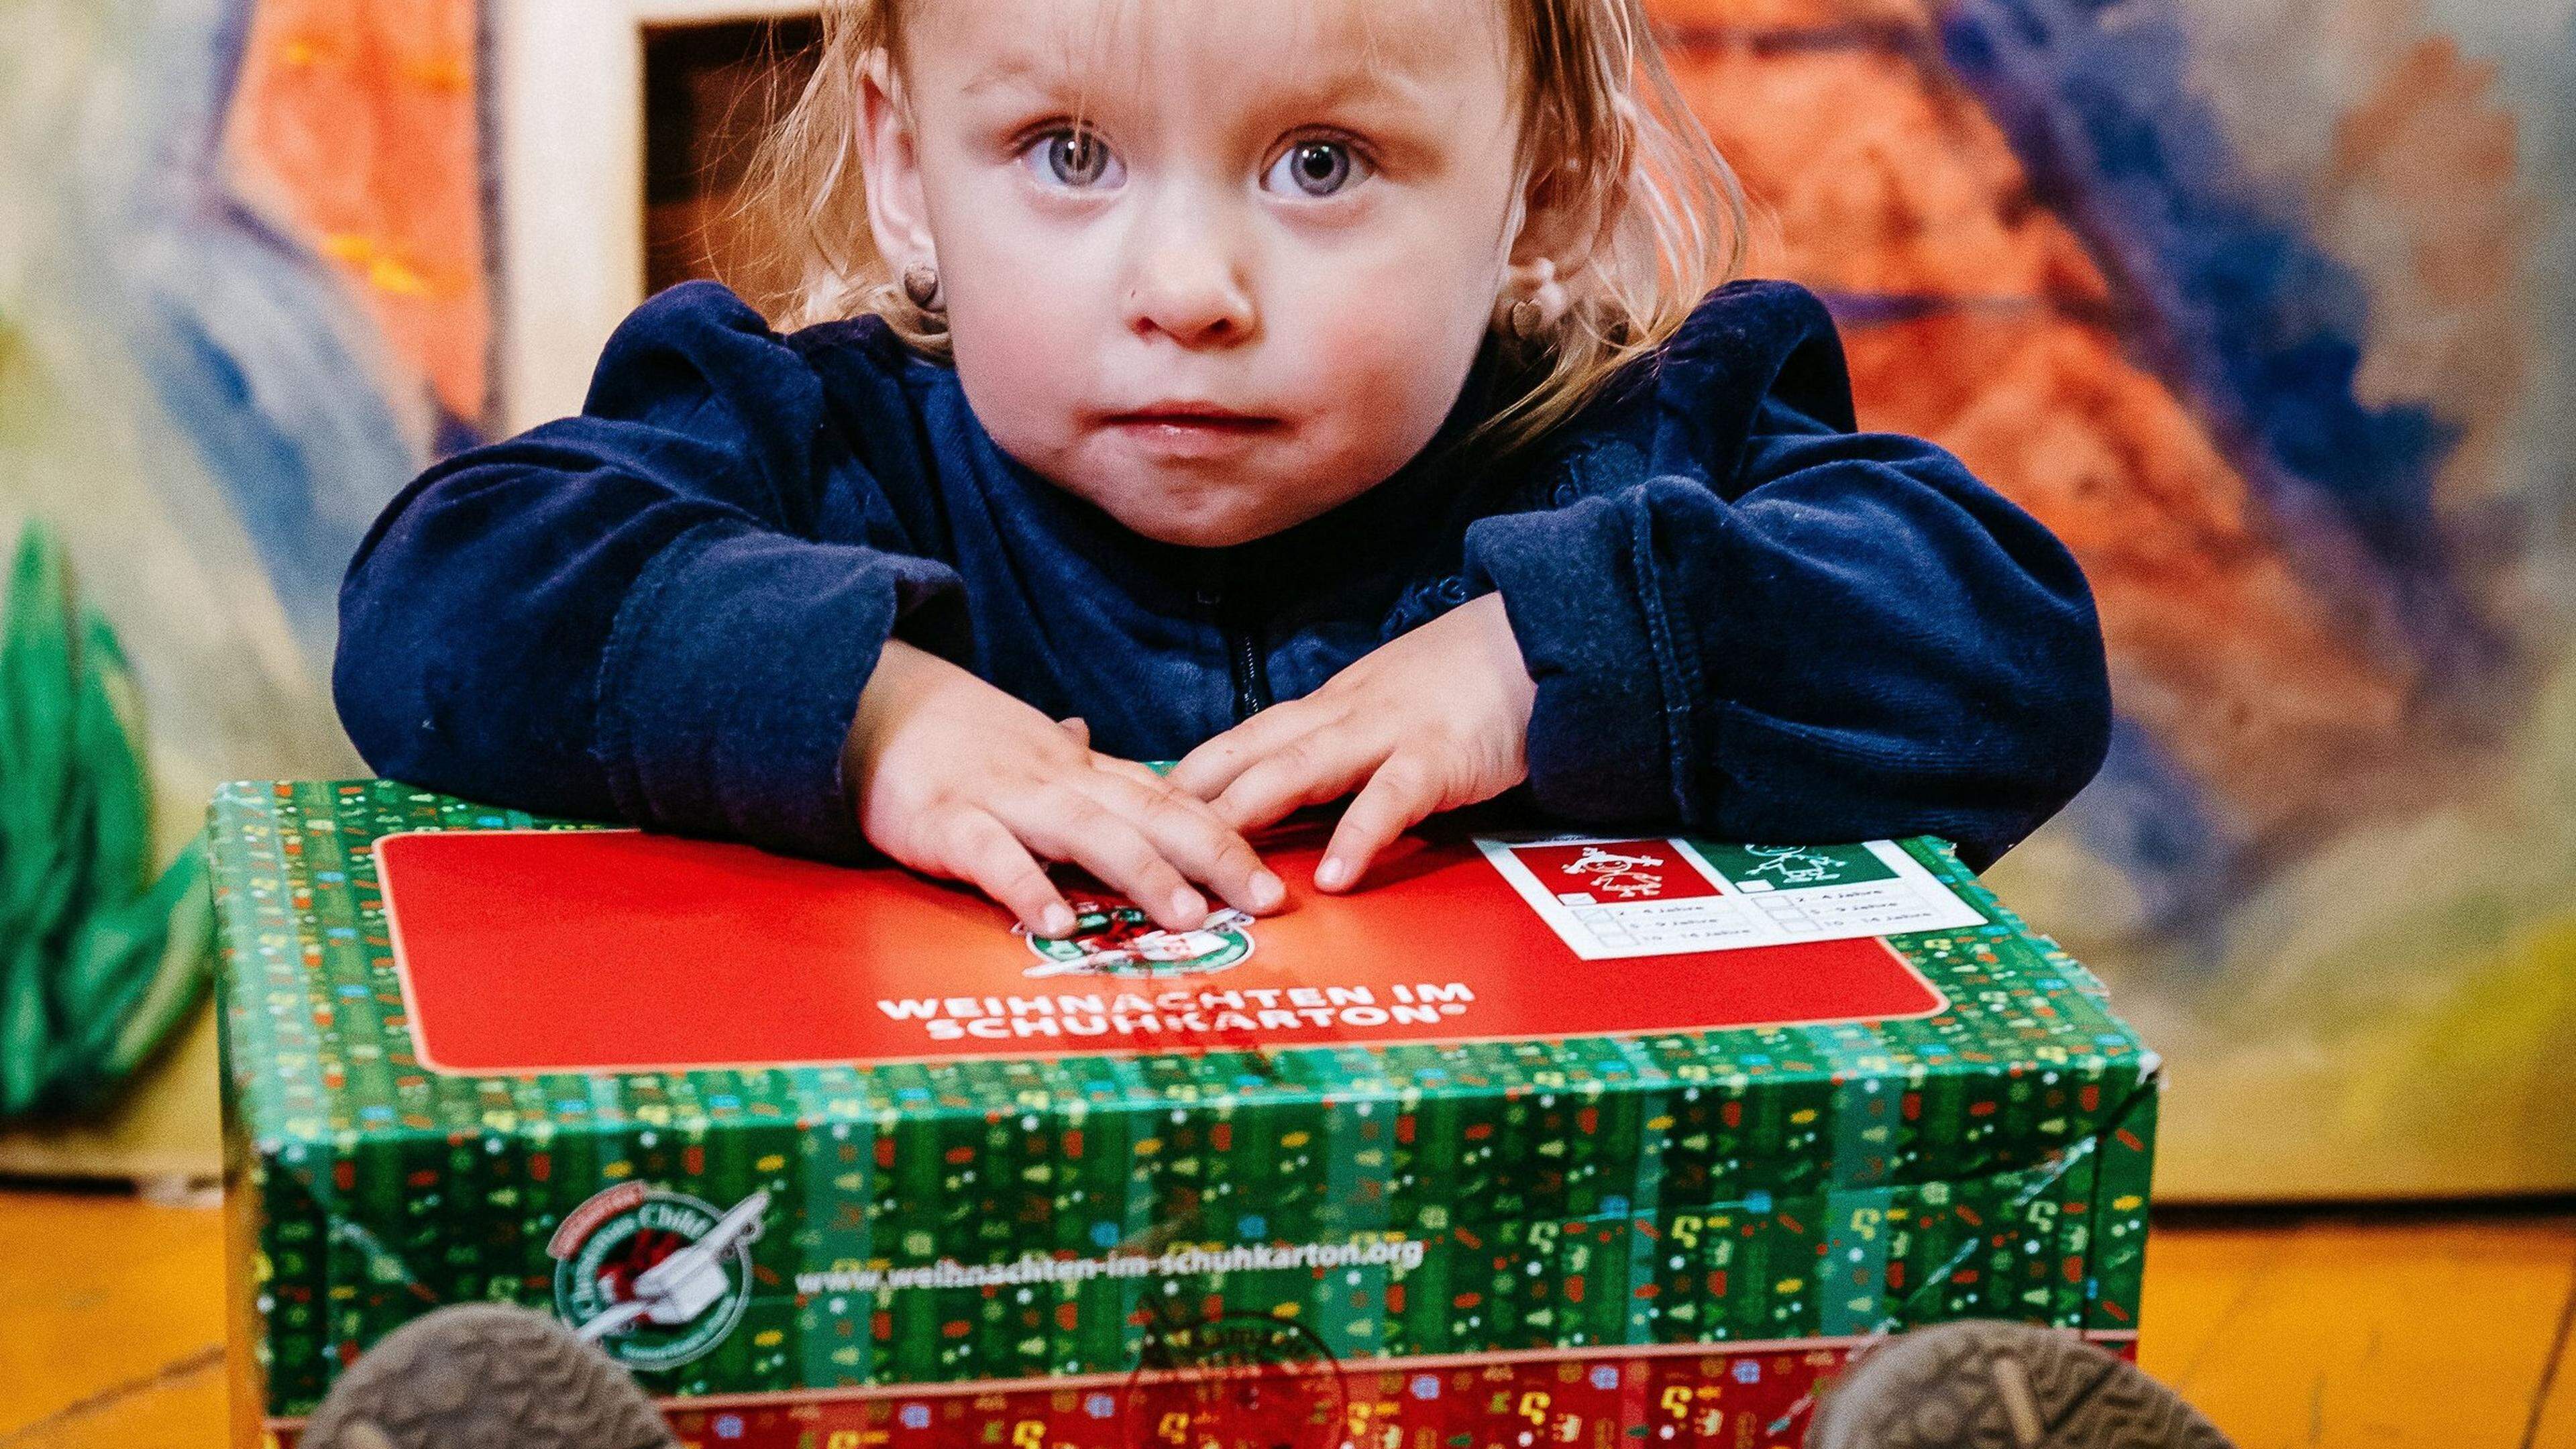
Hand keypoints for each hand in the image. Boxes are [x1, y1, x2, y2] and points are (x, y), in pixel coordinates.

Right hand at [845, 641, 1284, 934]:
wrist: (867, 703)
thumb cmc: (954, 740)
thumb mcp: (1025, 749)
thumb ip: (1067, 760)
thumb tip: (1094, 740)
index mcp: (1080, 772)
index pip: (1167, 800)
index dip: (1224, 835)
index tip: (1272, 877)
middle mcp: (1056, 781)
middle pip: (1148, 814)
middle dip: (1213, 855)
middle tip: (1266, 899)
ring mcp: (1002, 798)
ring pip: (1086, 831)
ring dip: (1142, 873)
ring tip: (1188, 916)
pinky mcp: (945, 822)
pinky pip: (992, 855)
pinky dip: (1027, 886)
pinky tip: (1059, 923)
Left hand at [1169, 593, 1535, 891]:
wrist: (1539, 637)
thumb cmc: (1461, 683)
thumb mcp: (1383, 710)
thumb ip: (1337, 747)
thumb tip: (1283, 794)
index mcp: (1326, 709)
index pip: (1239, 740)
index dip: (1186, 775)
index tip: (1133, 808)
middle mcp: (1342, 717)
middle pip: (1250, 754)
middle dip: (1192, 799)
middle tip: (1138, 841)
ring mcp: (1387, 733)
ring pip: (1301, 770)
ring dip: (1249, 812)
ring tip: (1207, 859)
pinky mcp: (1439, 757)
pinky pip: (1391, 800)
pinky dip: (1358, 836)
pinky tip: (1331, 877)